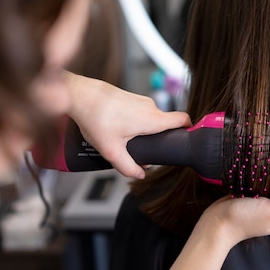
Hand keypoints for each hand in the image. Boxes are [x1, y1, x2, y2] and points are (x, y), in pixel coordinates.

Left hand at [65, 72, 191, 177]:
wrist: (80, 95)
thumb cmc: (96, 118)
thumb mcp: (111, 150)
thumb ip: (128, 166)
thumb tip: (140, 174)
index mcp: (152, 119)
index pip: (183, 119)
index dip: (189, 129)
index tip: (185, 139)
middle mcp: (151, 107)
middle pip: (165, 124)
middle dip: (157, 138)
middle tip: (142, 148)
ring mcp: (141, 100)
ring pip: (151, 119)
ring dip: (143, 130)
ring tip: (123, 138)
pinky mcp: (131, 97)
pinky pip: (140, 112)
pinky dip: (133, 122)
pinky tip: (117, 128)